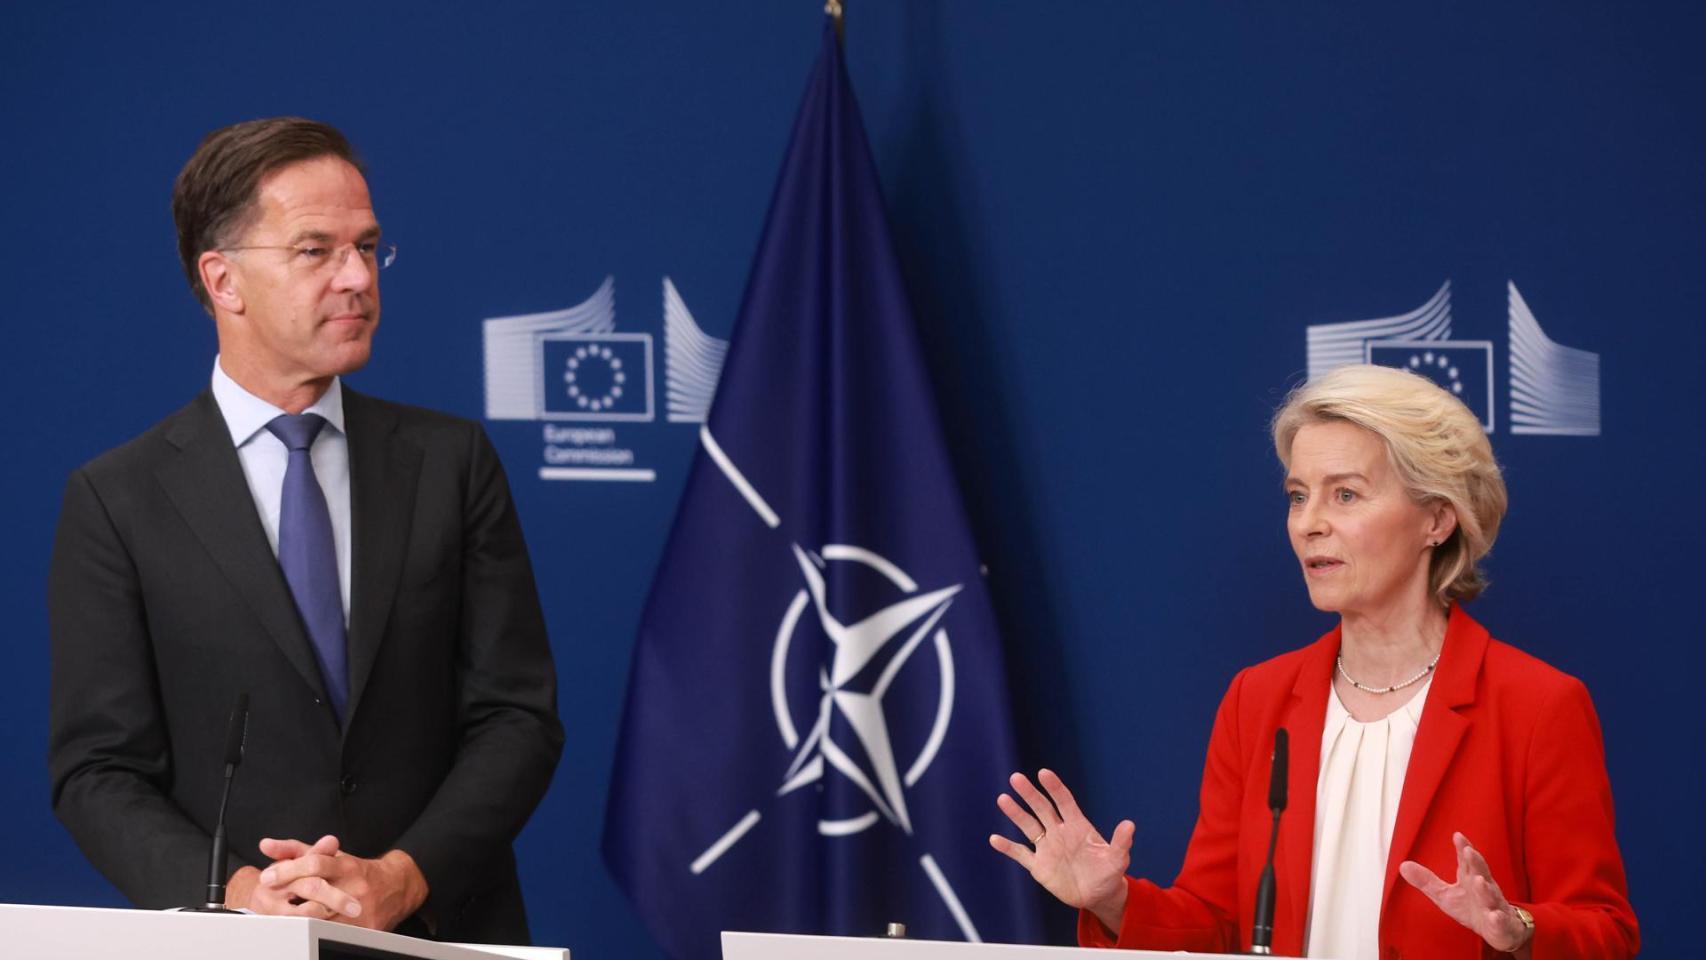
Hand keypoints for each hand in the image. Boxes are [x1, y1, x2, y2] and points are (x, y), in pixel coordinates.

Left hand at [231, 835, 429, 930]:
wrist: (396, 886)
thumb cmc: (355, 871)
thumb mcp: (329, 856)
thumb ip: (295, 850)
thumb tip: (266, 845)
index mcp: (345, 865)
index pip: (315, 863)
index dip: (289, 869)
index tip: (267, 877)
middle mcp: (354, 885)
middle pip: (317, 889)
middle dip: (289, 893)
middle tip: (266, 898)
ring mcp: (361, 908)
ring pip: (323, 915)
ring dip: (297, 917)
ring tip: (278, 917)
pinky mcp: (367, 928)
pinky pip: (335, 932)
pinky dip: (315, 932)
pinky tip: (301, 930)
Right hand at [988, 769, 1134, 932]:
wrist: (1098, 895)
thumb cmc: (1109, 873)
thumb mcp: (1118, 859)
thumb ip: (1121, 842)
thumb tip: (1130, 824)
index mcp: (1078, 826)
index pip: (1064, 802)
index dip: (1055, 788)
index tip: (1044, 773)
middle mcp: (1059, 832)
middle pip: (1042, 809)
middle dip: (1029, 794)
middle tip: (1016, 778)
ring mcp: (1047, 848)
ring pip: (1028, 826)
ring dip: (1016, 813)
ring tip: (1003, 799)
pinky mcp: (1039, 866)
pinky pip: (1021, 854)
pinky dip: (1008, 848)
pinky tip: (994, 839)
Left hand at [1399, 832, 1532, 954]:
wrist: (1500, 930)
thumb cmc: (1473, 908)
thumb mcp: (1445, 895)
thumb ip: (1427, 880)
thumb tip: (1403, 865)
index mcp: (1471, 879)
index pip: (1467, 861)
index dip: (1463, 848)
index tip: (1457, 836)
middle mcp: (1484, 889)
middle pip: (1480, 873)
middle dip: (1476, 862)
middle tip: (1469, 851)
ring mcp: (1494, 906)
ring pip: (1491, 896)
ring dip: (1485, 889)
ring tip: (1479, 881)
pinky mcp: (1501, 925)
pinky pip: (1501, 922)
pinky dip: (1498, 919)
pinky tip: (1495, 916)